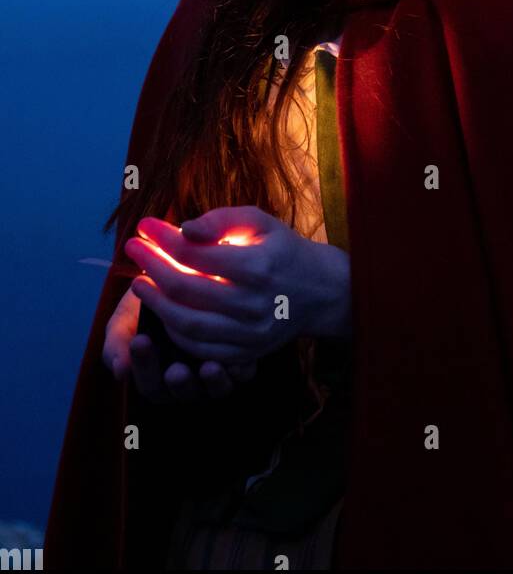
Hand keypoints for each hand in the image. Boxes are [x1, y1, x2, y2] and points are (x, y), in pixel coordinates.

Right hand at [102, 283, 256, 402]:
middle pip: (182, 392)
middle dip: (179, 383)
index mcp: (156, 375)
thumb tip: (120, 371)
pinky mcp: (240, 361)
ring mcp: (214, 374)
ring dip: (212, 381)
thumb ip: (118, 342)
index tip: (140, 340)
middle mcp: (186, 379)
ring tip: (209, 367)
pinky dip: (241, 369)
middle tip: (175, 370)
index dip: (143, 365)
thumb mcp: (128, 317)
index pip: (148, 382)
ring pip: (215, 389)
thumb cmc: (149, 300)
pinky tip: (238, 358)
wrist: (182, 274)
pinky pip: (243, 374)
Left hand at [123, 206, 351, 365]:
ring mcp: (250, 333)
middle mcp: (253, 303)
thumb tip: (183, 227)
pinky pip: (201, 348)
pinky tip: (164, 312)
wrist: (320, 291)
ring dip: (157, 304)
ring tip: (139, 284)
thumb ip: (221, 220)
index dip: (163, 240)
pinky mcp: (247, 353)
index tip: (143, 227)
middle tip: (132, 250)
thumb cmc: (281, 248)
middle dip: (151, 267)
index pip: (195, 254)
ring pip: (188, 325)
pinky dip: (176, 331)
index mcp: (257, 266)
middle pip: (186, 289)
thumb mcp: (259, 221)